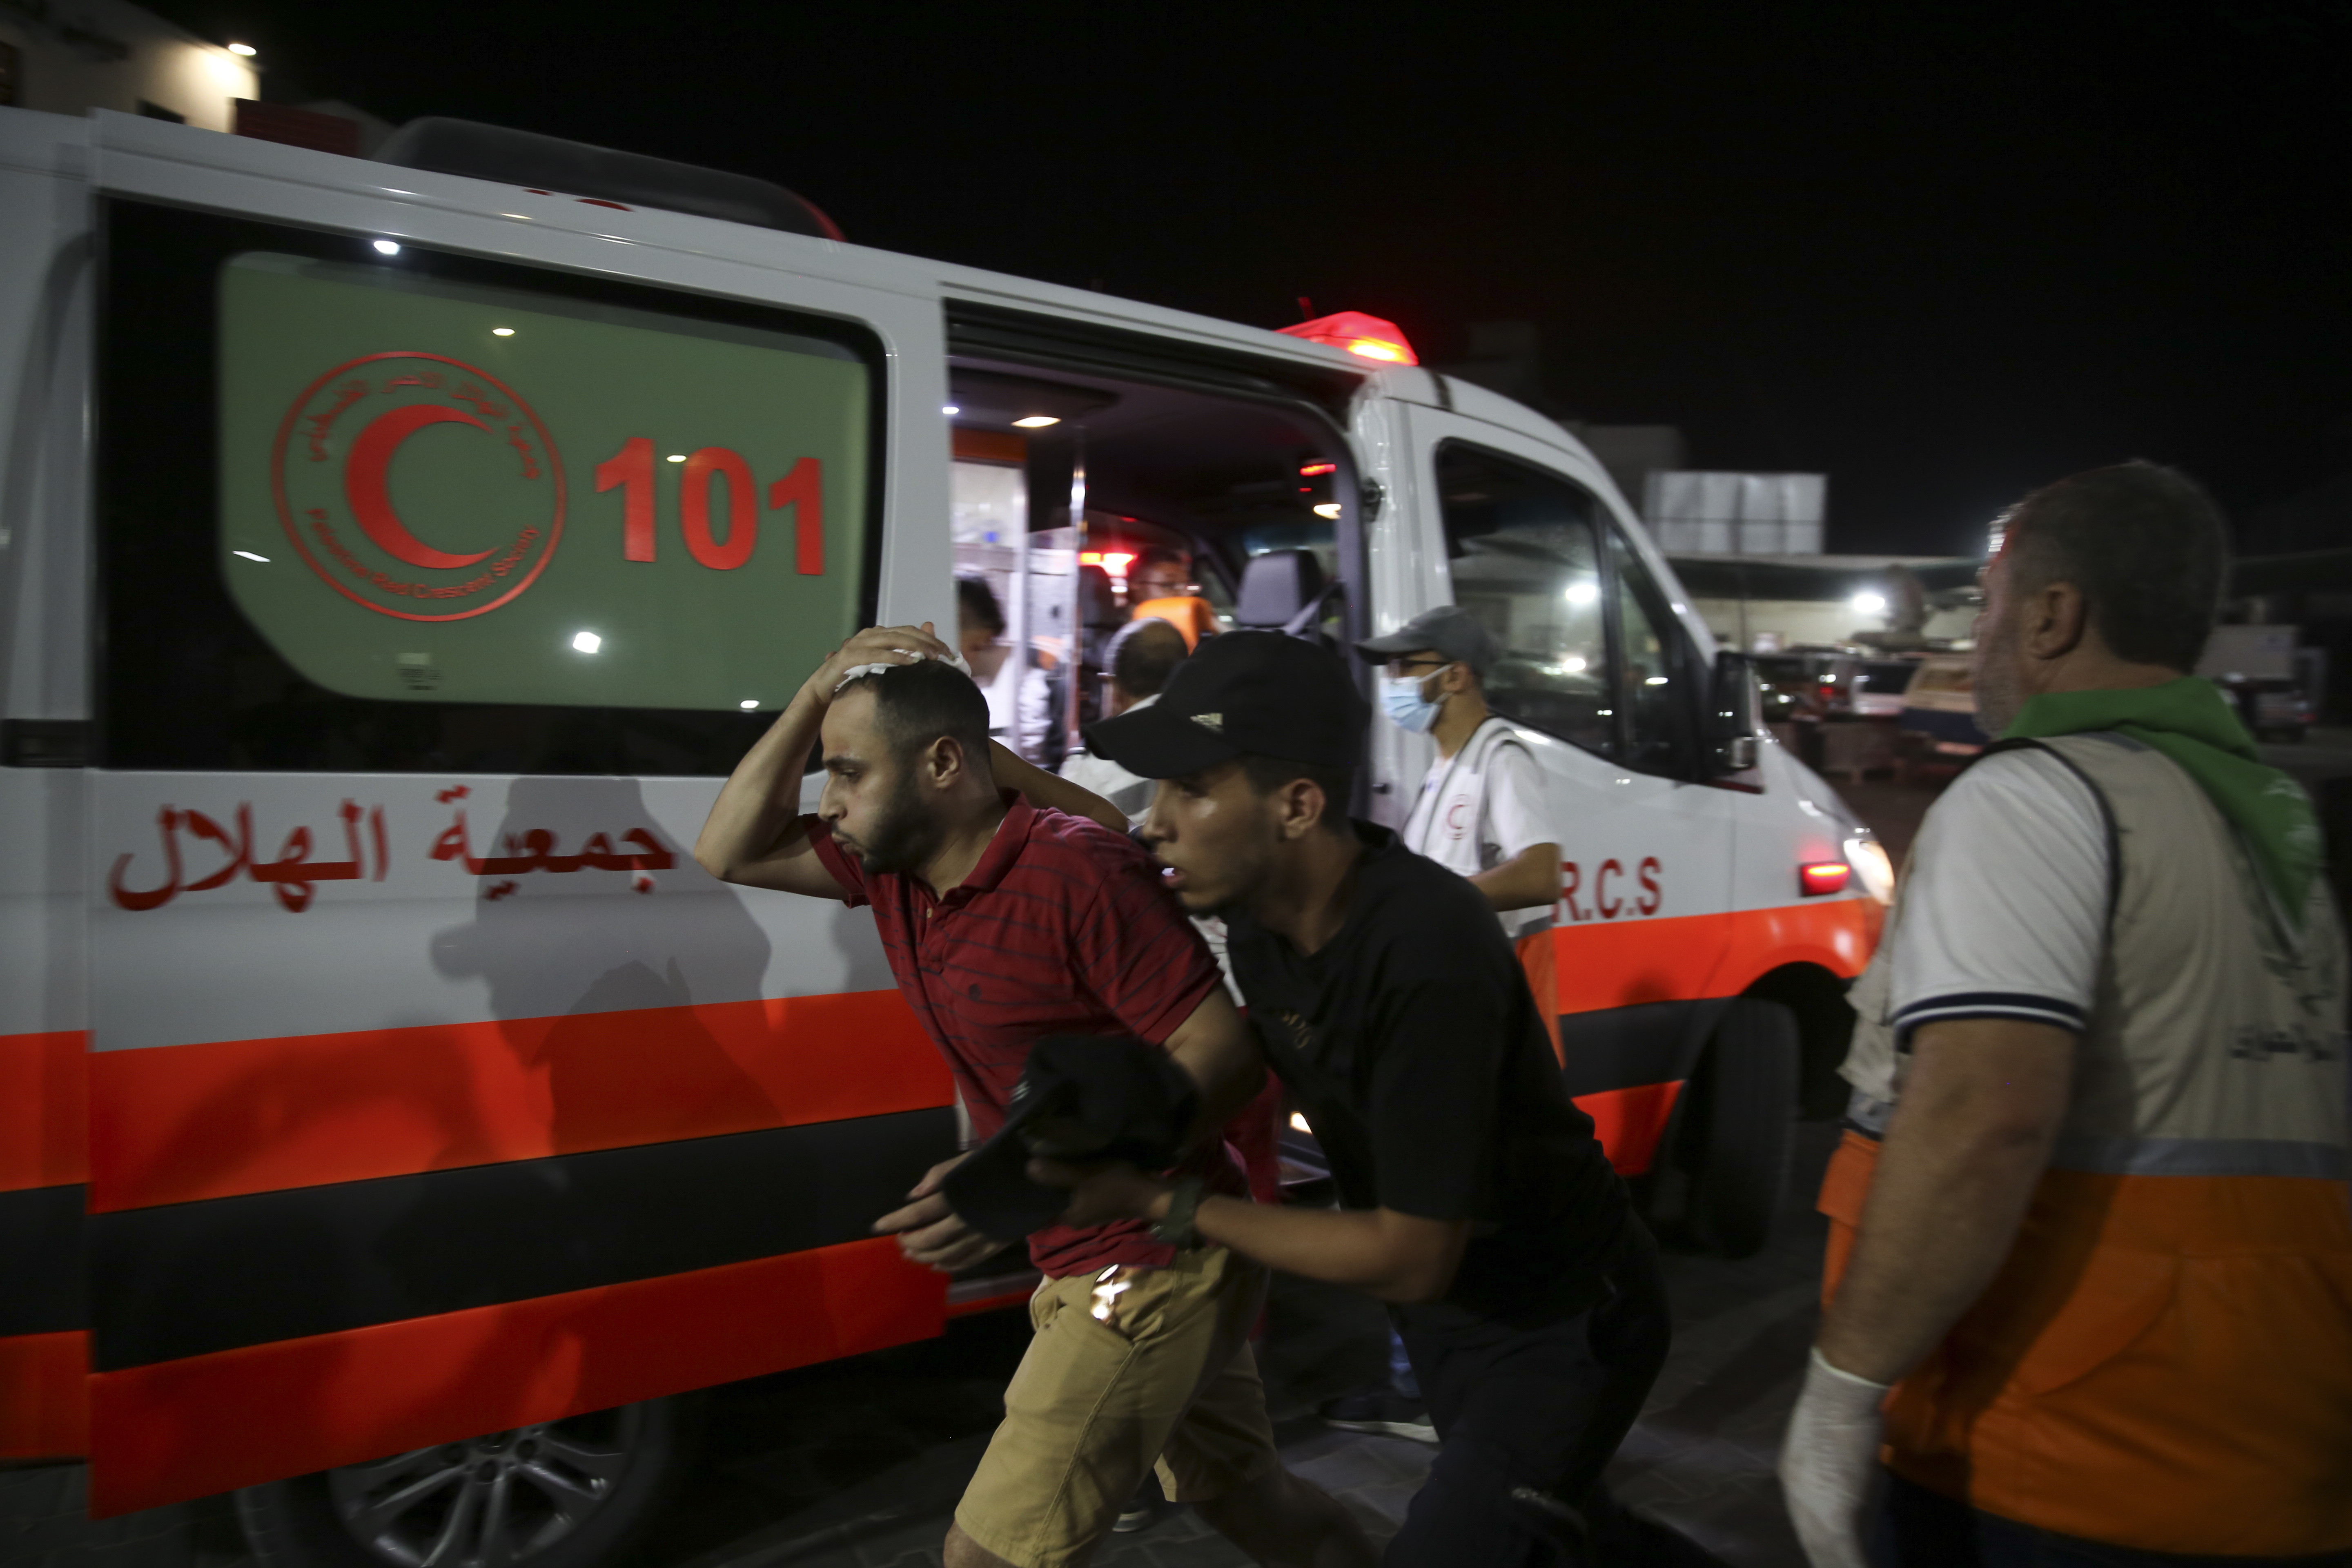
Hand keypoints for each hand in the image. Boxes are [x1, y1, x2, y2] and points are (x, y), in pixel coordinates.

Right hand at [805, 623, 956, 708]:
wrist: (824, 693)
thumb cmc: (856, 682)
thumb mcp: (883, 671)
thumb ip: (902, 660)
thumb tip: (926, 661)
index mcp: (879, 635)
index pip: (910, 632)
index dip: (931, 640)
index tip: (950, 653)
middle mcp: (870, 635)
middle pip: (905, 633)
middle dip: (928, 643)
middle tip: (946, 655)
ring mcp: (859, 643)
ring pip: (892, 639)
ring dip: (915, 647)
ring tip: (932, 657)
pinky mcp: (849, 656)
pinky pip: (876, 654)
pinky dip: (893, 657)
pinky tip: (909, 663)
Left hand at [873, 1154, 1001, 1272]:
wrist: (1034, 1176)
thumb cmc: (994, 1165)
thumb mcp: (965, 1161)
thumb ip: (938, 1175)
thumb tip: (912, 1196)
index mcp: (957, 1196)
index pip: (918, 1213)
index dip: (896, 1221)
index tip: (877, 1226)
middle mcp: (967, 1220)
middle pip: (930, 1239)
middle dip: (909, 1242)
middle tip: (899, 1240)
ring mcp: (981, 1236)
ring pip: (946, 1254)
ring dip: (924, 1257)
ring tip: (910, 1255)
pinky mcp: (994, 1245)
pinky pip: (968, 1261)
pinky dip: (949, 1266)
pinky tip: (937, 1265)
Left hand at [1027, 1157, 1170, 1228]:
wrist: (1152, 1192)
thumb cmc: (1116, 1187)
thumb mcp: (1083, 1176)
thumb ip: (1055, 1173)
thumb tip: (1027, 1167)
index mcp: (1069, 1217)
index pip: (1042, 1205)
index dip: (1033, 1188)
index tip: (1023, 1168)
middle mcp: (1076, 1216)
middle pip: (1054, 1195)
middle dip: (1048, 1177)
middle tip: (1034, 1154)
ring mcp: (1089, 1207)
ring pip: (1067, 1188)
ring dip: (1062, 1173)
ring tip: (1048, 1152)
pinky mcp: (1099, 1197)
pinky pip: (1080, 1184)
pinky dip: (1076, 1173)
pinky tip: (1070, 1156)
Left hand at [1779, 1347, 1891, 1567]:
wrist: (1841, 1395)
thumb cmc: (1843, 1407)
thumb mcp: (1842, 1448)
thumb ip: (1848, 1475)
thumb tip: (1861, 1496)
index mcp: (1793, 1479)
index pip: (1806, 1519)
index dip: (1819, 1540)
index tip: (1830, 1553)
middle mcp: (1796, 1496)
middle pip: (1811, 1541)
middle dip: (1825, 1559)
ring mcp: (1812, 1507)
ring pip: (1825, 1552)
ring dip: (1838, 1566)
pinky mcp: (1835, 1514)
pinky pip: (1846, 1553)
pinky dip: (1855, 1566)